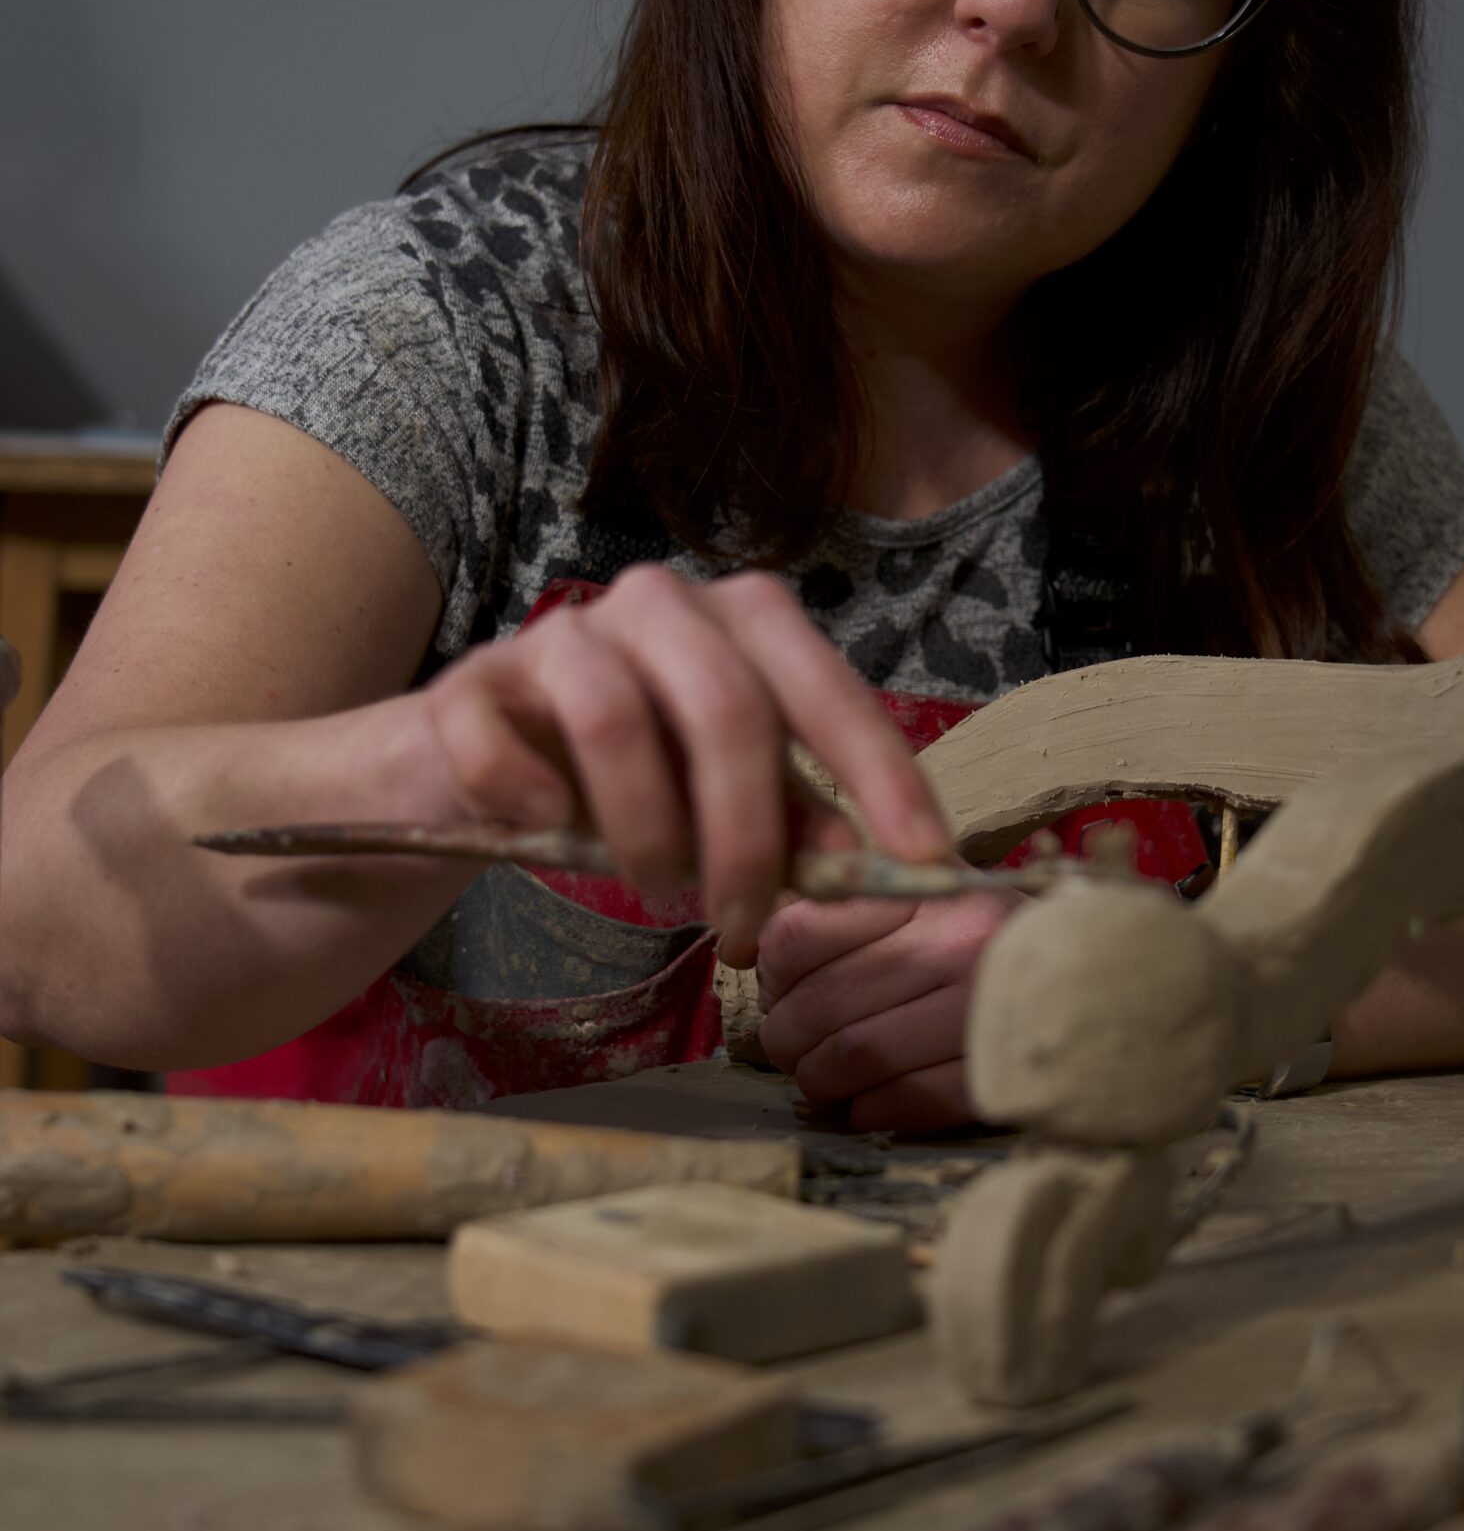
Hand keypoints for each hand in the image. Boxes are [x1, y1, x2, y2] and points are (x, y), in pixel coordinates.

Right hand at [410, 566, 948, 962]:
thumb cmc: (627, 776)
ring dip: (644, 830)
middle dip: (746, 837)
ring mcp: (560, 634)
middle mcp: (660, 604)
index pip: (825, 688)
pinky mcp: (470, 682)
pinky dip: (528, 799)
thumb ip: (794, 820)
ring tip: (652, 887)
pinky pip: (496, 740)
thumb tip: (864, 866)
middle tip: (742, 926)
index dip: (881, 773)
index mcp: (741, 621)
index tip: (925, 858)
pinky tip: (547, 830)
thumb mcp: (724, 799)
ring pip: (614, 718)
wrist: (474, 763)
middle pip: (725, 706)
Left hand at [757, 888, 1020, 1131]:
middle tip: (791, 1044)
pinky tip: (869, 1101)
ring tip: (823, 1075)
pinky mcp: (997, 1078)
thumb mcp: (932, 890)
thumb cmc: (996, 936)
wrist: (1109, 986)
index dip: (771, 968)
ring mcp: (982, 1015)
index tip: (779, 982)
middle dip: (786, 1037)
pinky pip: (896, 1106)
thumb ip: (848, 901)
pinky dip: (865, 1111)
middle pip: (815, 1006)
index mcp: (933, 892)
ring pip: (847, 1060)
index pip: (799, 933)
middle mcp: (961, 946)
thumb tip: (745, 943)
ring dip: (817, 1080)